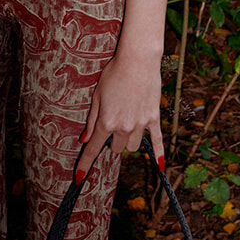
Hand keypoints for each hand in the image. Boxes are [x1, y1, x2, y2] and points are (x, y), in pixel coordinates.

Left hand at [76, 45, 162, 181]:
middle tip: (111, 125)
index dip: (84, 165)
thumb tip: (85, 140)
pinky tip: (159, 167)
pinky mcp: (154, 118)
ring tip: (126, 126)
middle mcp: (124, 127)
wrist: (138, 60)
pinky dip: (158, 154)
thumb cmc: (114, 75)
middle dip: (111, 141)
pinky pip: (157, 141)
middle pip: (115, 148)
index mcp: (106, 122)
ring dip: (127, 142)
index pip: (93, 149)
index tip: (79, 178)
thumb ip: (92, 121)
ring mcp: (141, 124)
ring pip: (132, 147)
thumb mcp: (97, 96)